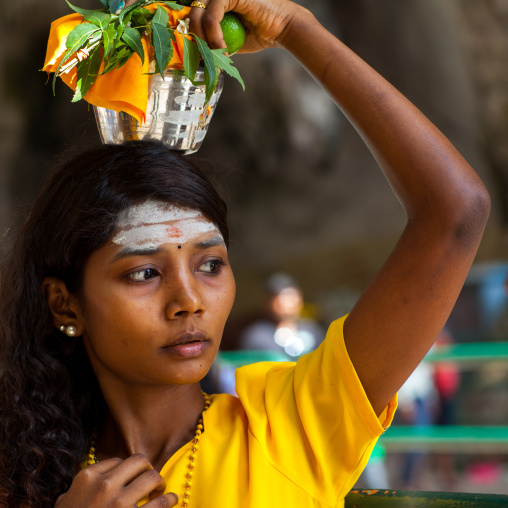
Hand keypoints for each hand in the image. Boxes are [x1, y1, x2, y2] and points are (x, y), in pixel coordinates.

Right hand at [54, 455, 178, 507]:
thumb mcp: (64, 503)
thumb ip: (76, 489)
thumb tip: (87, 482)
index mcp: (88, 477)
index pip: (117, 460)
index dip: (127, 469)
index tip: (130, 477)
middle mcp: (105, 485)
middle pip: (138, 461)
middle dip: (147, 468)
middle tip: (150, 478)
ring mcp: (119, 503)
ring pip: (151, 477)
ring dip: (159, 482)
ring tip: (160, 489)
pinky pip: (160, 503)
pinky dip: (170, 499)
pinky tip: (172, 499)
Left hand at [188, 0, 303, 52]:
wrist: (283, 28)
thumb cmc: (261, 34)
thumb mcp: (231, 39)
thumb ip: (213, 40)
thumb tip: (196, 52)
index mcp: (215, 1)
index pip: (193, 15)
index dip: (190, 34)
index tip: (197, 56)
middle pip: (191, 13)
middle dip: (193, 39)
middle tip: (203, 58)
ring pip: (198, 15)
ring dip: (202, 40)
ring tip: (215, 56)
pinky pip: (211, 17)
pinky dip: (213, 36)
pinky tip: (222, 49)